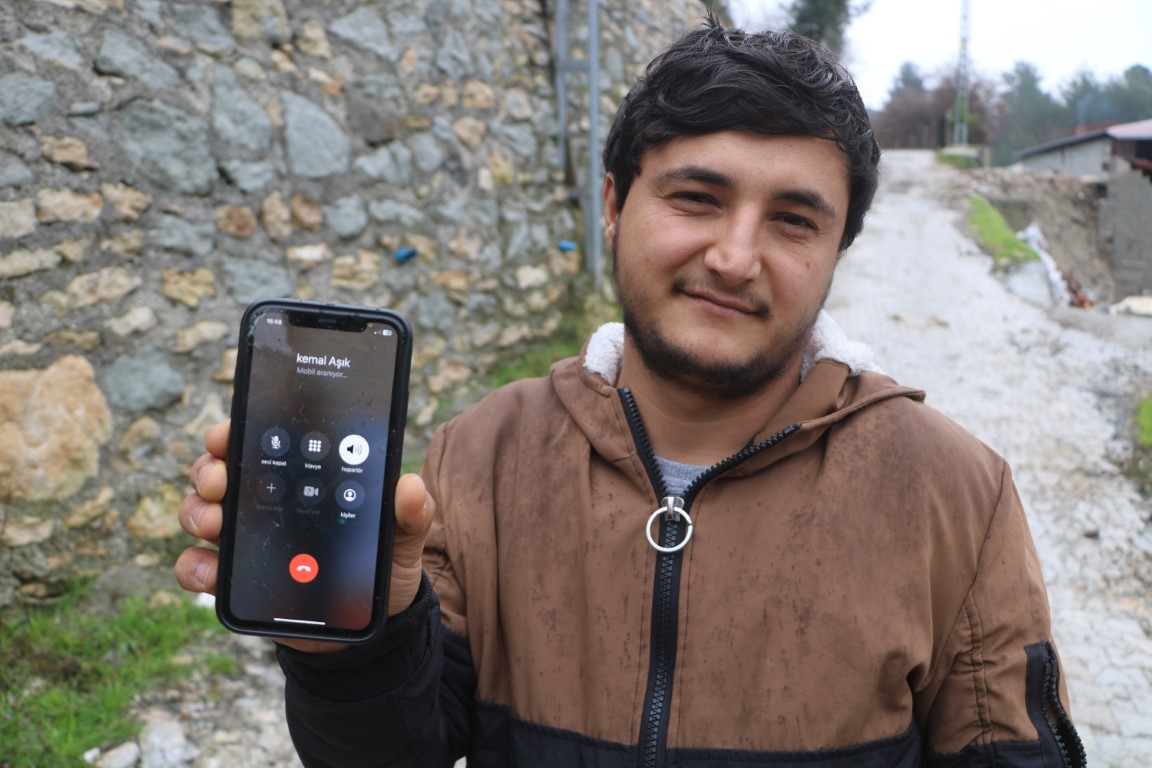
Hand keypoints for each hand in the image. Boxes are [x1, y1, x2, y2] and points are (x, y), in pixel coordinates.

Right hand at [173, 420, 435, 653]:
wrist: (370, 628)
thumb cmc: (382, 568)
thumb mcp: (403, 537)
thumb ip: (411, 513)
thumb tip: (410, 486)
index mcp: (302, 480)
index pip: (262, 443)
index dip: (236, 432)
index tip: (227, 434)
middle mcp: (264, 502)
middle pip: (219, 472)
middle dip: (210, 470)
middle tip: (221, 481)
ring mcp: (246, 540)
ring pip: (201, 512)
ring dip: (199, 512)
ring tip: (216, 523)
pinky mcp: (235, 580)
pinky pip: (198, 567)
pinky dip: (195, 565)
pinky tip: (210, 569)